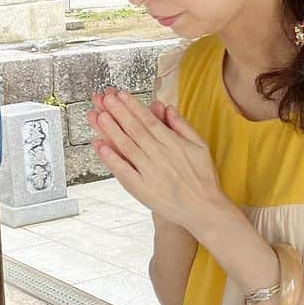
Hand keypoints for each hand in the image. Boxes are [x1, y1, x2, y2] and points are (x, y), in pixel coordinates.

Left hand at [87, 89, 234, 237]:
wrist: (204, 209)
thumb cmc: (202, 178)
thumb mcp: (200, 146)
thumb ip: (182, 126)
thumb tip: (168, 107)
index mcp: (173, 143)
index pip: (149, 120)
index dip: (133, 106)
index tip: (121, 95)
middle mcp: (160, 155)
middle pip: (135, 130)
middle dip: (119, 112)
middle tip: (105, 99)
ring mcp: (150, 172)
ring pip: (127, 147)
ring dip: (112, 131)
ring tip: (99, 116)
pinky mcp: (142, 188)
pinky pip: (124, 171)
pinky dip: (111, 158)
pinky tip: (100, 147)